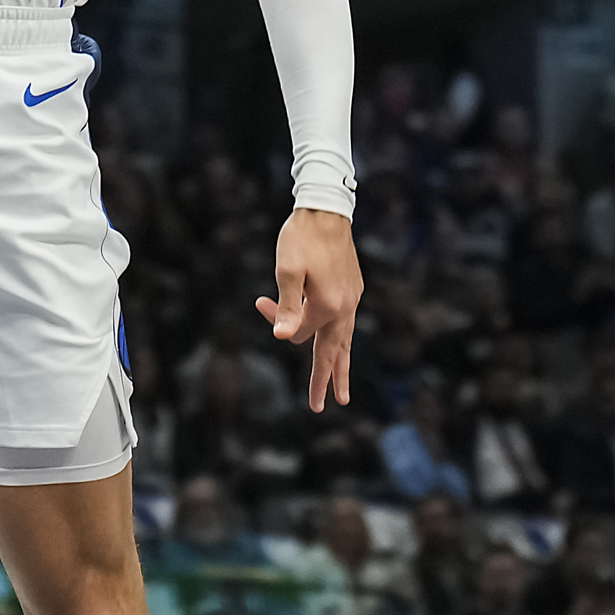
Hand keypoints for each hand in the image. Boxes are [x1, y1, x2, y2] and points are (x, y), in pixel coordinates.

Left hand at [259, 209, 361, 412]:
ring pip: (345, 341)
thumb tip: (282, 338)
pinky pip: (346, 322)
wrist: (326, 208)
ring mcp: (352, 297)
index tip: (261, 301)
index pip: (298, 332)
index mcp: (327, 305)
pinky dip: (341, 339)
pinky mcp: (354, 287)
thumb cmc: (301, 237)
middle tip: (322, 407)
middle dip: (327, 380)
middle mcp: (345, 306)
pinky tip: (339, 341)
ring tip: (342, 391)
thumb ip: (287, 306)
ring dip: (341, 366)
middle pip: (334, 352)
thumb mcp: (288, 270)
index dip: (277, 323)